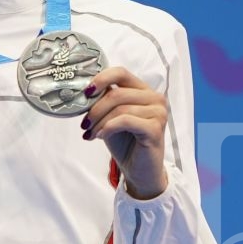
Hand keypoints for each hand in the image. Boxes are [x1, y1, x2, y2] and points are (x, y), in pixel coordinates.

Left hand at [81, 67, 167, 198]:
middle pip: (117, 93)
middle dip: (95, 109)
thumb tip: (85, 91)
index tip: (85, 93)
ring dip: (99, 122)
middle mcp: (155, 98)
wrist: (139, 171)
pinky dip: (108, 128)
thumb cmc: (125, 143)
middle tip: (84, 124)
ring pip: (120, 108)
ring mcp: (158, 112)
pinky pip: (125, 121)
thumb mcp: (110, 118)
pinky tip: (100, 136)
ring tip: (91, 133)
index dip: (101, 79)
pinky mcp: (155, 128)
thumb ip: (104, 101)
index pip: (121, 73)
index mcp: (144, 91)